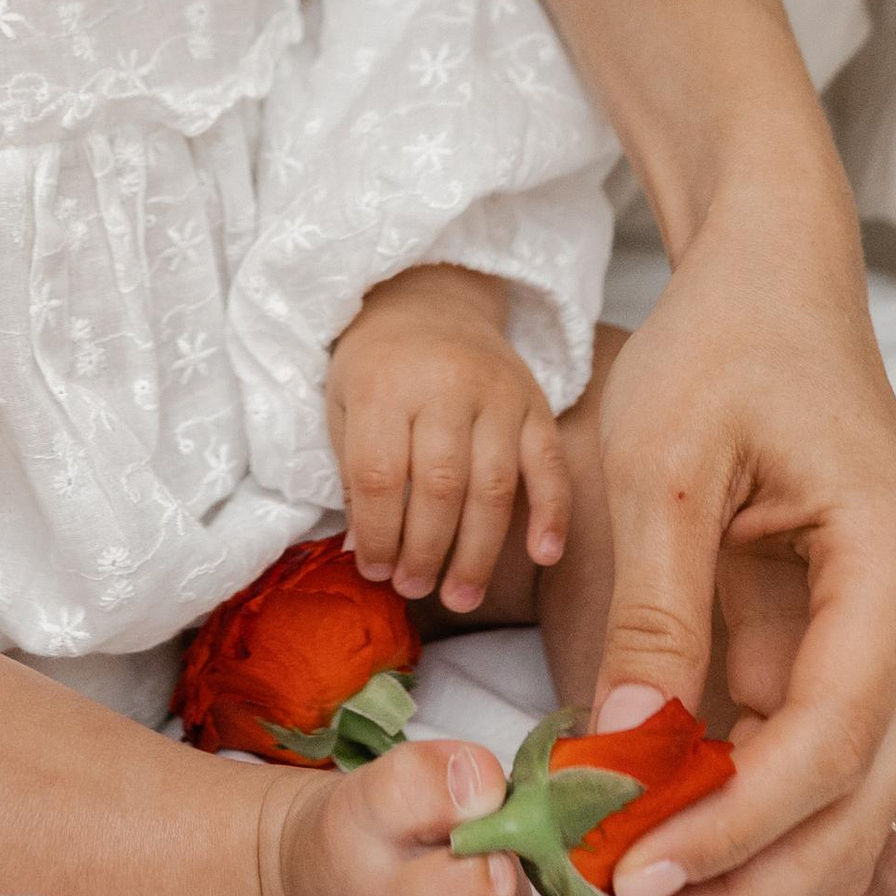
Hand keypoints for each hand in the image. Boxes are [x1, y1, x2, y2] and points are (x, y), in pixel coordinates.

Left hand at [325, 263, 569, 613]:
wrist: (430, 299)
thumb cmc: (378, 365)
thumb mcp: (344, 403)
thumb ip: (353, 472)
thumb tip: (367, 552)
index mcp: (384, 384)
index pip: (381, 474)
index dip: (379, 533)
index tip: (375, 571)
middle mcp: (444, 384)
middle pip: (440, 486)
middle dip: (426, 552)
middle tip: (414, 589)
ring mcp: (496, 392)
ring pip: (493, 487)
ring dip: (478, 553)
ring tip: (459, 596)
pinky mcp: (535, 401)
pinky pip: (549, 464)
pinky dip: (552, 513)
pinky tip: (543, 556)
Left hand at [585, 172, 895, 895]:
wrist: (776, 283)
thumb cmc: (723, 347)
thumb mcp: (663, 462)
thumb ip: (655, 609)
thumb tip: (625, 747)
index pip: (826, 744)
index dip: (731, 824)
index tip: (631, 868)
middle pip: (853, 809)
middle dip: (740, 881)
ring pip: (846, 809)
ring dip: (745, 864)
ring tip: (620, 890)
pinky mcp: (867, 654)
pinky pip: (820, 765)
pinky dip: (746, 812)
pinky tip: (650, 823)